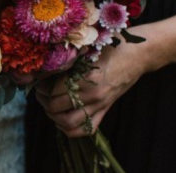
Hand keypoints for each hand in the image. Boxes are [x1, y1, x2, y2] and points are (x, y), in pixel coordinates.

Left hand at [35, 28, 153, 137]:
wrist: (137, 55)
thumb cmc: (111, 45)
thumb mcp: (87, 48)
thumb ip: (68, 58)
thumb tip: (43, 65)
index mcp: (85, 78)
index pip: (52, 90)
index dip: (40, 86)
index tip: (37, 80)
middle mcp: (92, 95)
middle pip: (55, 108)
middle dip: (43, 100)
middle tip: (40, 92)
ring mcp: (100, 105)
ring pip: (68, 123)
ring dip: (53, 116)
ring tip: (49, 105)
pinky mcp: (105, 110)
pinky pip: (86, 130)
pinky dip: (70, 129)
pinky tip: (62, 119)